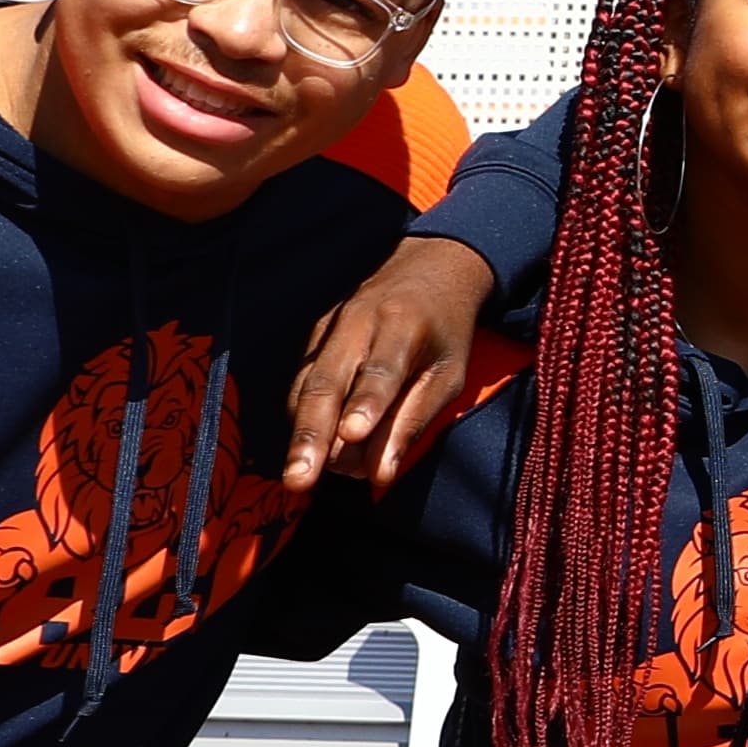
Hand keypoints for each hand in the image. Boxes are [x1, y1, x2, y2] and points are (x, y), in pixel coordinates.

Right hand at [282, 233, 497, 489]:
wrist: (427, 267)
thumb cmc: (445, 330)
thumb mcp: (450, 372)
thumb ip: (415, 419)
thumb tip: (381, 473)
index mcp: (403, 324)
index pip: (382, 369)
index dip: (366, 403)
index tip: (353, 436)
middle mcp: (358, 321)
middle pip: (328, 382)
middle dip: (313, 435)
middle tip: (300, 479)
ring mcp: (330, 327)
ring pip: (307, 385)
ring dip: (302, 434)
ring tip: (298, 477)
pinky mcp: (314, 336)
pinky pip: (302, 381)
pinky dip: (302, 417)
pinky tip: (305, 450)